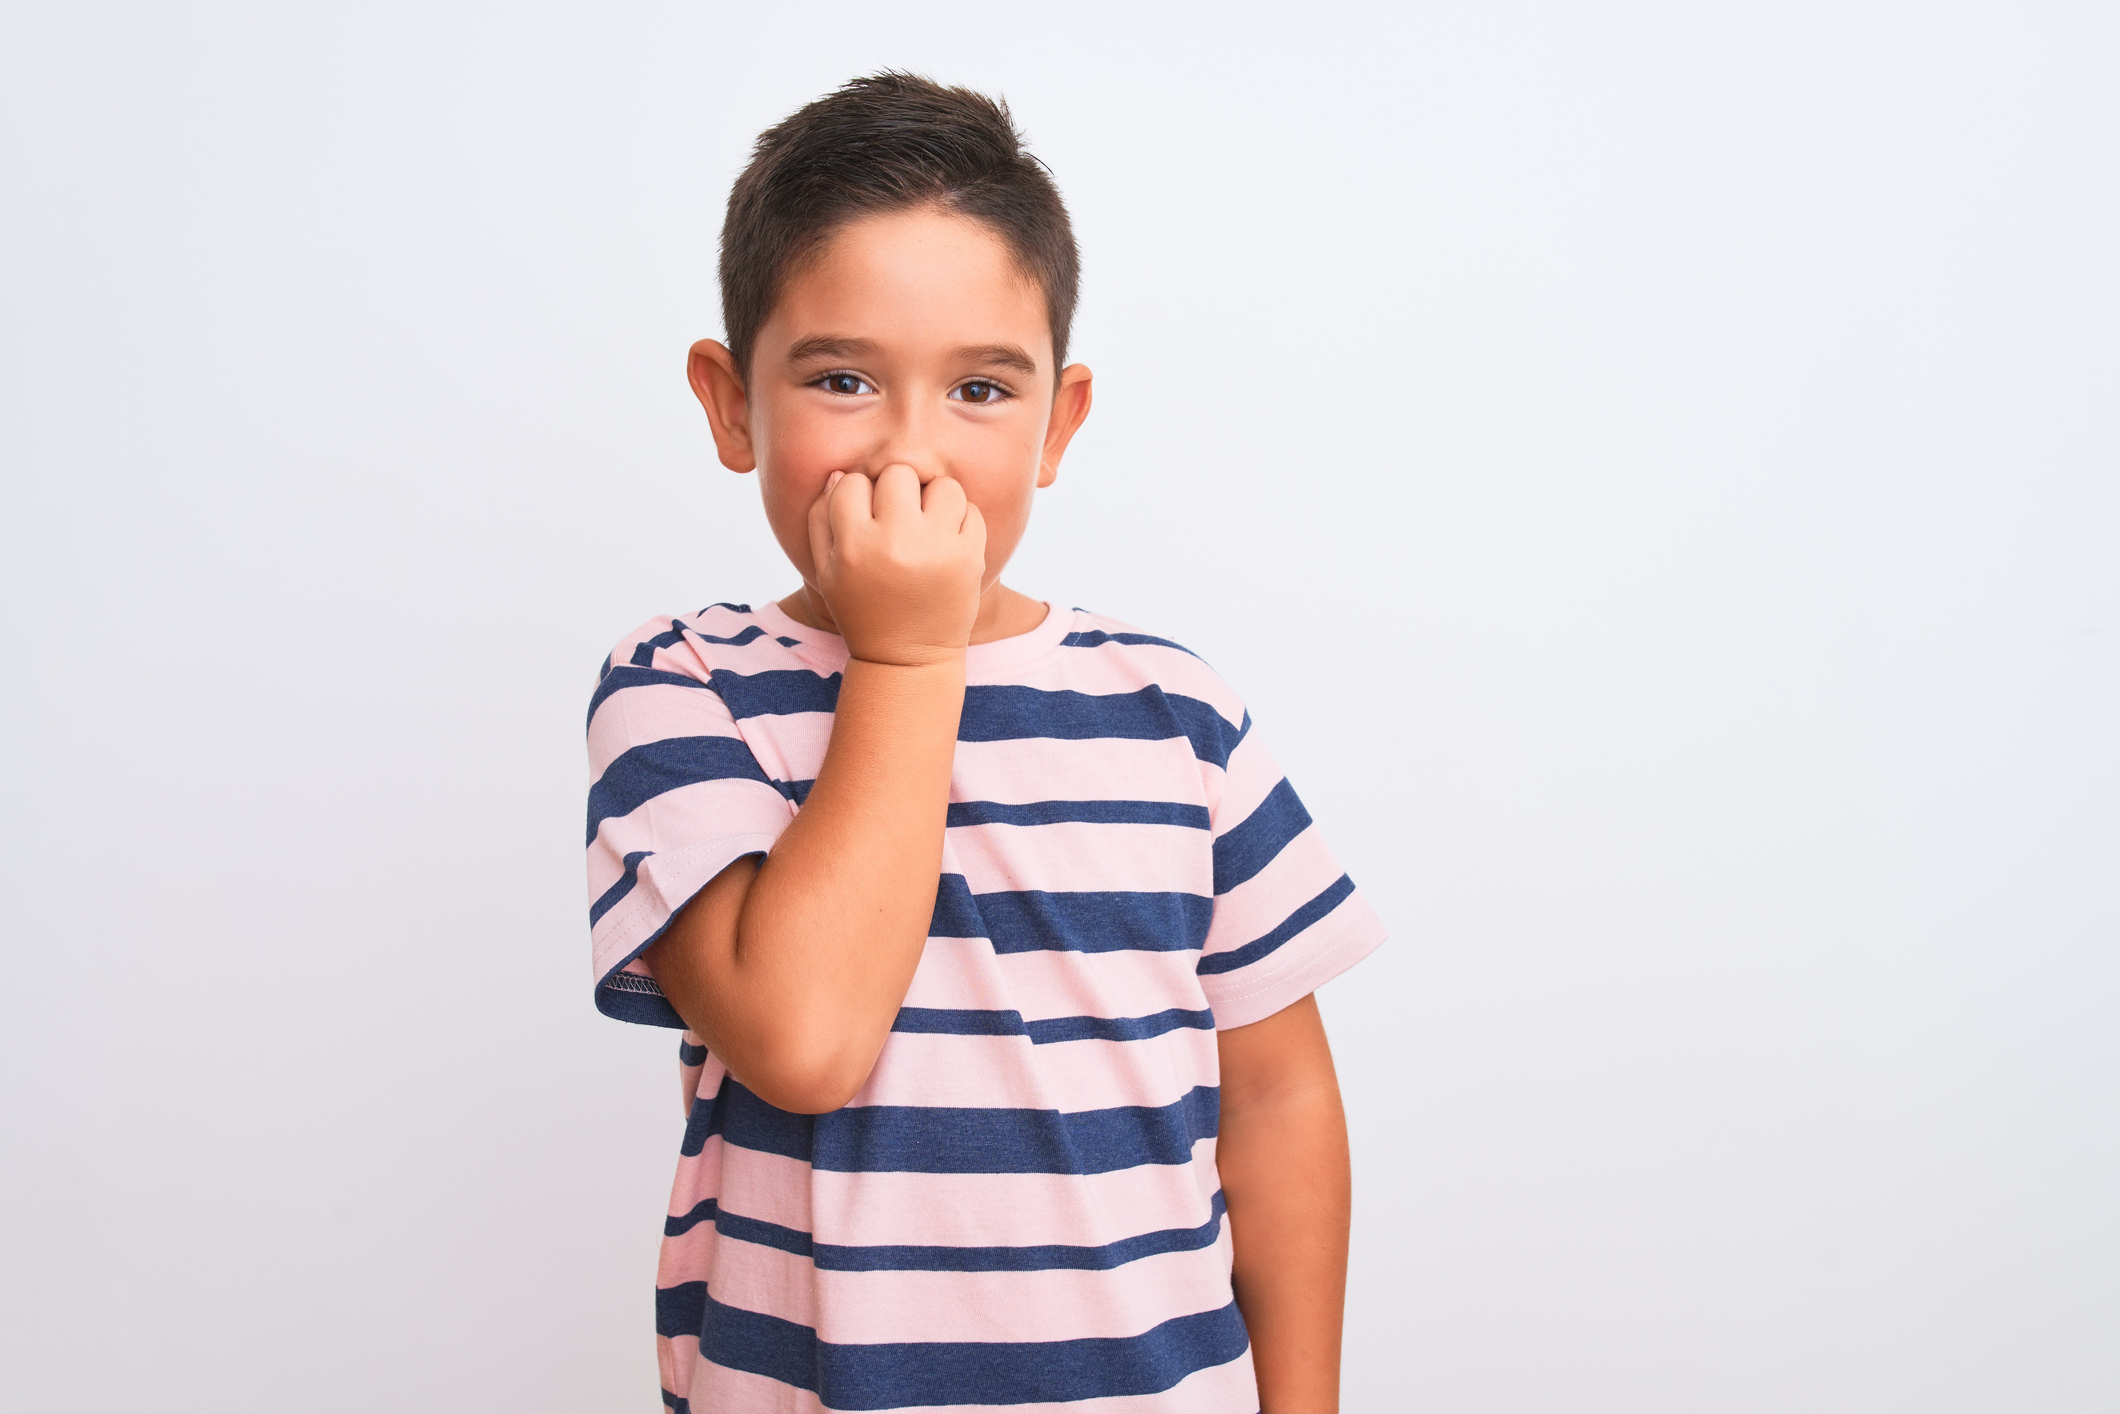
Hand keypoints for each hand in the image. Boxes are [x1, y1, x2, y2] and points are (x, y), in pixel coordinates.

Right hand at [806, 464, 985, 666]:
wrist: (907, 658)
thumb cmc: (861, 609)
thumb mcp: (826, 571)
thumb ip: (821, 518)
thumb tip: (841, 473)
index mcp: (855, 545)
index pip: (853, 482)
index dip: (858, 496)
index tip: (865, 520)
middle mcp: (896, 542)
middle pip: (899, 473)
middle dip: (898, 490)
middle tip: (899, 517)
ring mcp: (938, 549)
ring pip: (943, 485)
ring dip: (935, 500)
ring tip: (927, 525)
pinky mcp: (970, 558)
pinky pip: (971, 510)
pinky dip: (960, 521)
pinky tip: (946, 542)